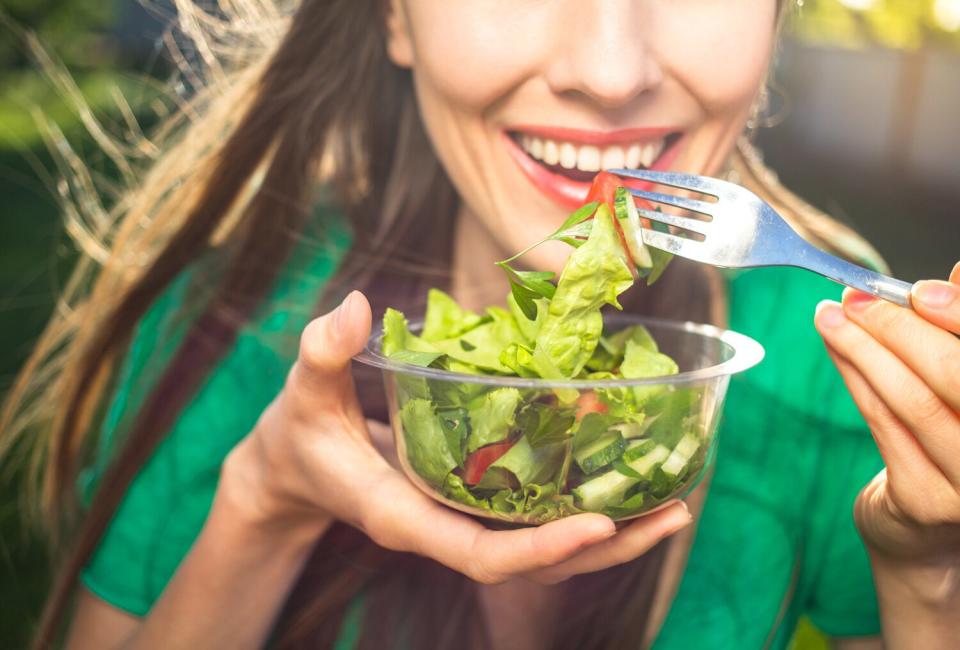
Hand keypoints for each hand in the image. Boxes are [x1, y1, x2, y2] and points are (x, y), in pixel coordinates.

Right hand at [221, 290, 691, 584]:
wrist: (297, 469)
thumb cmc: (301, 433)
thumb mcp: (303, 392)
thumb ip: (323, 353)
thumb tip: (354, 309)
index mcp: (405, 516)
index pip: (479, 554)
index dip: (540, 548)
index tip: (599, 524)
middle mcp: (442, 529)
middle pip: (534, 563)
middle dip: (605, 546)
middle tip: (674, 512)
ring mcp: (461, 522)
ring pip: (544, 549)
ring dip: (611, 532)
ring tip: (674, 502)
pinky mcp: (472, 504)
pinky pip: (535, 517)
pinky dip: (582, 503)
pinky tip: (624, 474)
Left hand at [814, 262, 959, 569]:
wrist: (932, 532)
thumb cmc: (955, 436)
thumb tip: (959, 271)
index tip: (919, 289)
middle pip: (954, 375)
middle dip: (898, 328)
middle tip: (855, 297)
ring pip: (913, 400)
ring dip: (863, 349)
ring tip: (830, 315)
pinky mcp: (928, 501)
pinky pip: (883, 425)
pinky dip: (856, 378)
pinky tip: (836, 349)